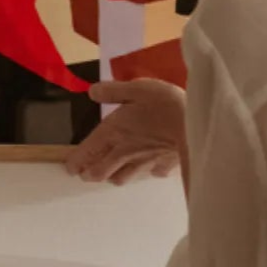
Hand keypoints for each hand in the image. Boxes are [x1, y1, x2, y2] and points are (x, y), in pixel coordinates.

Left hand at [66, 79, 187, 186]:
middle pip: (100, 173)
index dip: (75, 162)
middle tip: (86, 173)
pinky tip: (151, 166)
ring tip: (112, 172)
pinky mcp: (163, 166)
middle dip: (90, 174)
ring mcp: (144, 162)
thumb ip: (113, 91)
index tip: (70, 167)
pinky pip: (151, 173)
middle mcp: (124, 152)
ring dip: (113, 176)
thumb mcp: (137, 88)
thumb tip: (91, 91)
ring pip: (121, 178)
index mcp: (113, 132)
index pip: (86, 153)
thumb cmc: (164, 104)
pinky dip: (147, 171)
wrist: (196, 125)